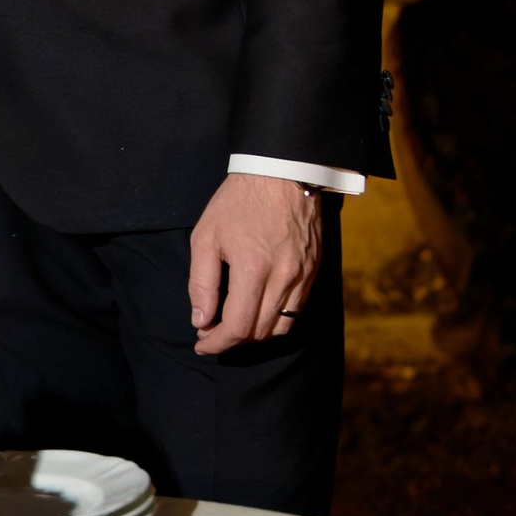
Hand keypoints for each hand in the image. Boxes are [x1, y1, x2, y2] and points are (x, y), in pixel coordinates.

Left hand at [188, 173, 319, 354]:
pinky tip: (259, 310)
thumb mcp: (206, 236)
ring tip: (235, 324)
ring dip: (256, 333)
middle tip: (212, 332)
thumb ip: (201, 283)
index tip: (202, 343)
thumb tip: (201, 320)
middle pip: (260, 332)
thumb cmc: (238, 201)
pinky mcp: (314, 270)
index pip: (237, 327)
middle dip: (232, 340)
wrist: (282, 172)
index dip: (217, 343)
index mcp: (253, 270)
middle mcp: (283, 277)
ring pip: (281, 326)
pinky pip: (297, 309)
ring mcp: (303, 275)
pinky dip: (276, 319)